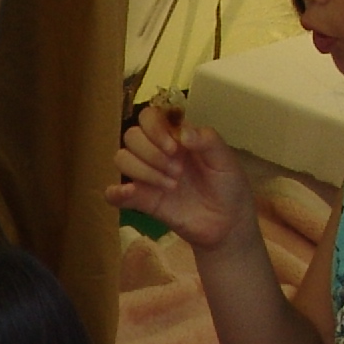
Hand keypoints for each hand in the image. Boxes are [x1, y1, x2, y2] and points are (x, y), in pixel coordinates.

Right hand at [111, 105, 255, 254]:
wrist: (228, 225)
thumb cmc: (229, 187)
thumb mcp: (226, 160)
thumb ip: (207, 141)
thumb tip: (182, 133)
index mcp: (176, 137)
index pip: (149, 118)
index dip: (155, 128)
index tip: (174, 147)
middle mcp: (158, 152)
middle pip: (132, 136)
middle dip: (151, 153)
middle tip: (178, 172)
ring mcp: (147, 176)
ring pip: (122, 159)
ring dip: (143, 171)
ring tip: (171, 187)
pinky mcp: (142, 201)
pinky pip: (114, 193)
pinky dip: (115, 191)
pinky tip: (129, 193)